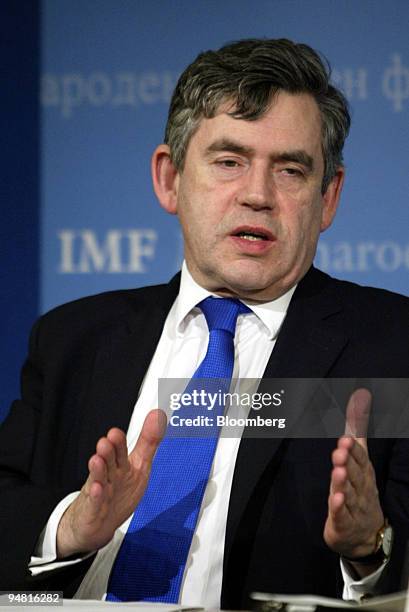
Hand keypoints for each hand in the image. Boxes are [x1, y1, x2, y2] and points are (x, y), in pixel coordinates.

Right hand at [57, 409, 165, 557]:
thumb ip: (149, 442)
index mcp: (121, 464)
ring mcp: (101, 491)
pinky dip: (96, 496)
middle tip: (109, 440)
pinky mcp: (94, 509)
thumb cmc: (119, 491)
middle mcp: (109, 474)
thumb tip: (158, 416)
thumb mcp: (139, 466)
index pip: (120, 450)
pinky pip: (95, 502)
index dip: (119, 441)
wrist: (98, 523)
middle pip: (109, 461)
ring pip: (99, 478)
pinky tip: (97, 488)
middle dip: (109, 451)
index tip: (116, 431)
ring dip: (99, 469)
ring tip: (97, 458)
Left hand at [324, 389, 383, 563]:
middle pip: (355, 474)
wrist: (366, 534)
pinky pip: (342, 515)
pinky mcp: (343, 523)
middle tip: (340, 450)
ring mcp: (354, 506)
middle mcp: (361, 487)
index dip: (353, 449)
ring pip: (348, 493)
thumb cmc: (360, 488)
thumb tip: (361, 393)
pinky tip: (336, 500)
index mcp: (364, 471)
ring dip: (343, 482)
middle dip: (349, 461)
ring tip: (338, 471)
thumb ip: (357, 425)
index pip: (360, 458)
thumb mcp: (359, 455)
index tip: (346, 438)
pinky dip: (339, 507)